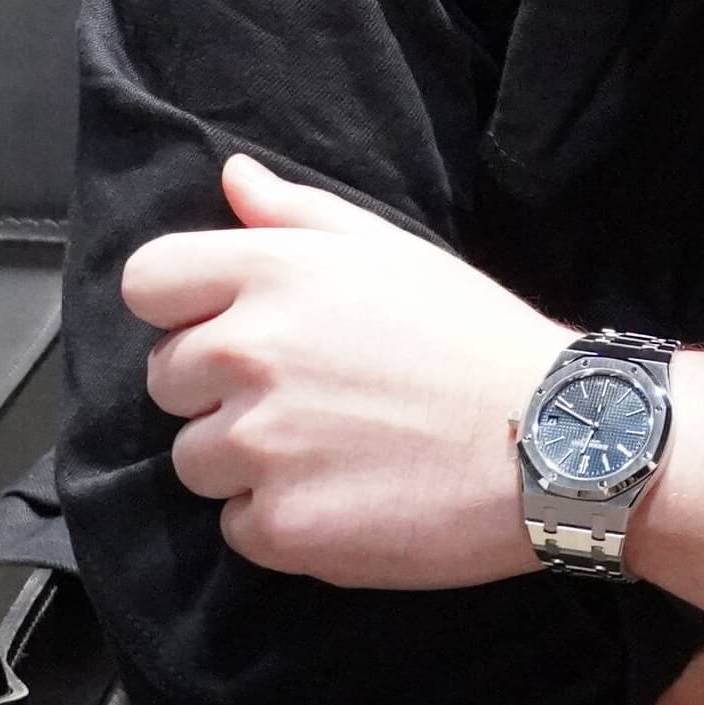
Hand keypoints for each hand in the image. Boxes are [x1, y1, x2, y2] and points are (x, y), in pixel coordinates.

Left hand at [120, 153, 571, 588]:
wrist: (555, 441)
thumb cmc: (474, 339)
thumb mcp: (390, 250)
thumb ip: (296, 212)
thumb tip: (231, 177)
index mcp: (272, 273)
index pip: (148, 283)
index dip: (181, 310)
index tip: (226, 330)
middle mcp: (249, 353)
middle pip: (166, 380)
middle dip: (219, 392)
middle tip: (309, 398)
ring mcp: (261, 443)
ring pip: (195, 460)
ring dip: (247, 462)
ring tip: (335, 451)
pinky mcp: (281, 524)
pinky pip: (237, 527)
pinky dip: (280, 522)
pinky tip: (348, 497)